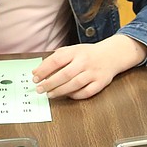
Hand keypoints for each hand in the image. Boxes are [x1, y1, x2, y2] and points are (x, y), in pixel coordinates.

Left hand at [32, 35, 146, 99]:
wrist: (112, 55)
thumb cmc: (86, 54)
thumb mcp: (71, 50)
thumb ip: (55, 59)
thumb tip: (37, 72)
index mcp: (75, 51)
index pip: (56, 60)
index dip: (44, 70)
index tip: (35, 77)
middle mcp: (84, 61)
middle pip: (64, 74)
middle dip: (50, 83)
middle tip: (39, 89)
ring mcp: (93, 72)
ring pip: (75, 84)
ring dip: (60, 91)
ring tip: (49, 94)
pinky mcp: (101, 82)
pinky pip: (87, 92)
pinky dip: (76, 95)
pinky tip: (68, 95)